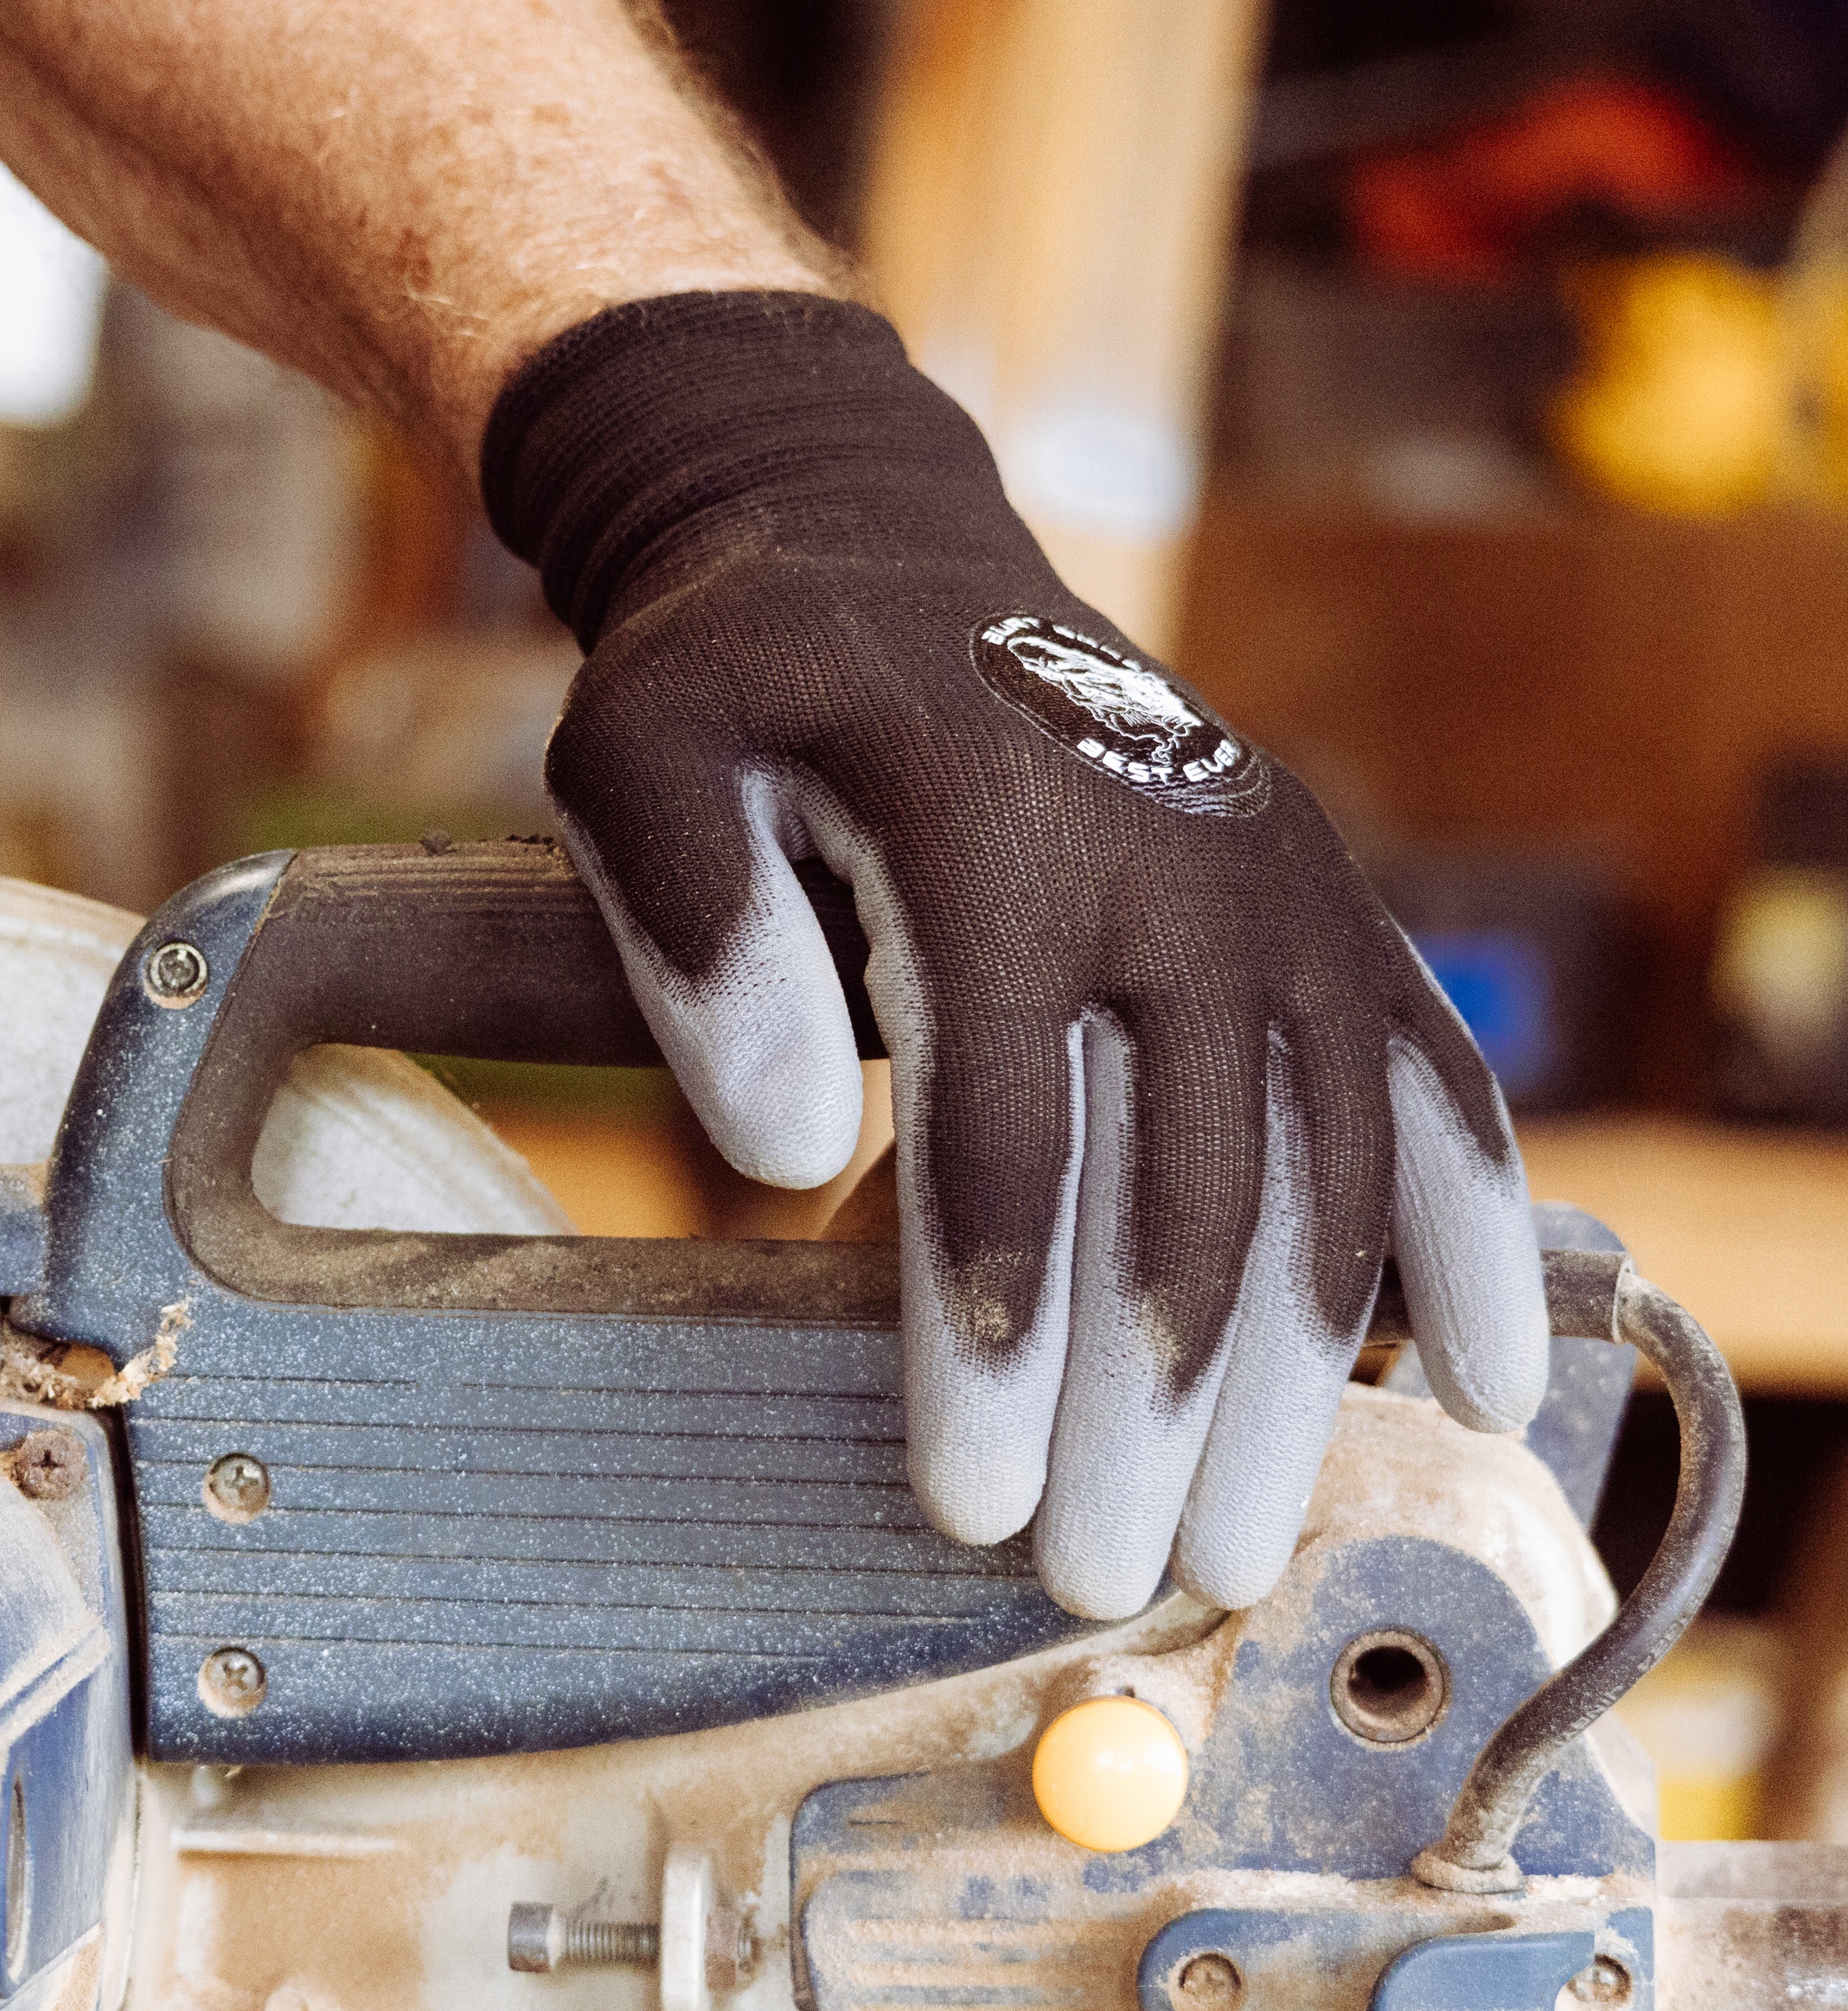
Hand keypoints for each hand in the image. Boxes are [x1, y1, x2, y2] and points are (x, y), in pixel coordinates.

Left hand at [484, 294, 1548, 1620]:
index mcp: (1002, 838)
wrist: (874, 546)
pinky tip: (1486, 1385)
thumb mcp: (641, 747)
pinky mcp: (1329, 905)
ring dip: (1292, 1383)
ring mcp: (1279, 887)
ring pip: (1324, 1174)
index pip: (1006, 1140)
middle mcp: (1179, 865)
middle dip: (1140, 1412)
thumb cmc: (741, 677)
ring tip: (1232, 1547)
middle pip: (1181, 1191)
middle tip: (1094, 1580)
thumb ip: (692, 928)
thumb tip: (787, 1148)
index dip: (994, 1339)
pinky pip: (1437, 1089)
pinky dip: (1477, 1240)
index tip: (971, 1505)